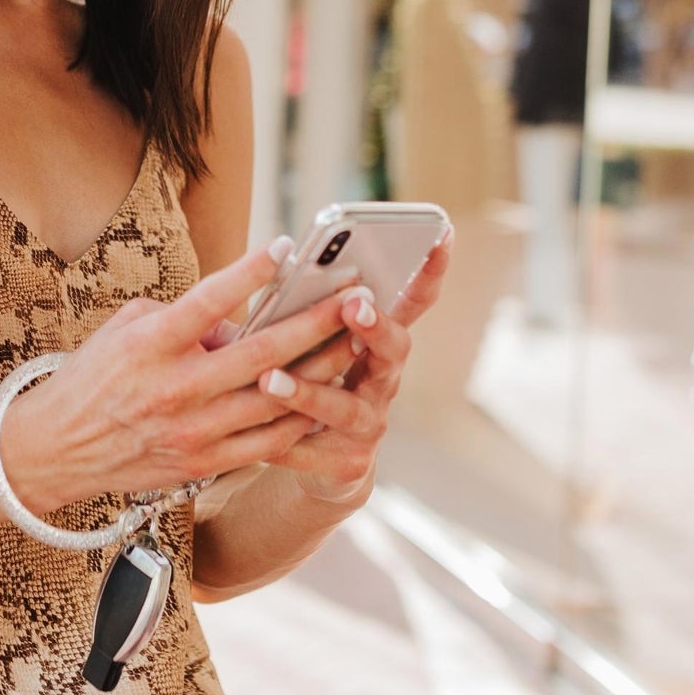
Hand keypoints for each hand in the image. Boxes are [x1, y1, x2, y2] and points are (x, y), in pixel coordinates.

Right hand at [16, 237, 386, 506]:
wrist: (55, 449)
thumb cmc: (93, 377)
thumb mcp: (126, 329)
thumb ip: (184, 318)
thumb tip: (239, 318)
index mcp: (151, 344)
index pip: (208, 300)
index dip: (248, 272)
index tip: (285, 246)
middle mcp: (175, 387)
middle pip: (261, 352)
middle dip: (315, 322)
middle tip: (355, 298)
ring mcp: (192, 430)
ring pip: (275, 400)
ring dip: (322, 369)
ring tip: (358, 342)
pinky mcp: (202, 462)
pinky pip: (267, 442)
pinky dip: (302, 418)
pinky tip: (328, 398)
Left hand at [253, 224, 453, 508]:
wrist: (320, 461)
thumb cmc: (310, 378)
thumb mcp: (313, 341)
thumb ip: (307, 310)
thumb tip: (278, 260)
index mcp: (378, 343)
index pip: (412, 301)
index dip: (430, 270)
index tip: (440, 232)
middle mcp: (384, 380)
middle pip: (392, 349)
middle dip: (374, 327)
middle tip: (353, 305)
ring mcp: (370, 423)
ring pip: (343, 407)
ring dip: (308, 392)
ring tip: (270, 379)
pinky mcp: (347, 462)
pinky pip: (311, 450)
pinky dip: (282, 442)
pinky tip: (252, 434)